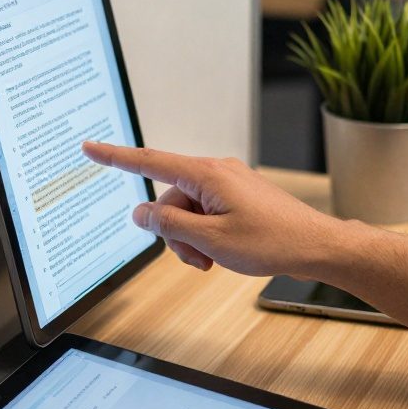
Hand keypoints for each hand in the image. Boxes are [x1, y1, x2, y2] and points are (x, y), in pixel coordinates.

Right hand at [81, 141, 339, 277]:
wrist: (318, 246)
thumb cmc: (272, 242)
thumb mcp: (211, 240)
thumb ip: (169, 225)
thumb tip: (141, 213)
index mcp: (207, 175)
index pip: (150, 162)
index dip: (115, 158)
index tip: (90, 148)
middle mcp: (216, 171)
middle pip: (169, 200)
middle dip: (173, 232)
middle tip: (197, 259)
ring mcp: (228, 183)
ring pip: (186, 211)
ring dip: (191, 239)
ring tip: (213, 260)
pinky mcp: (238, 196)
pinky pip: (206, 212)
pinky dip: (206, 234)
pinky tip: (223, 253)